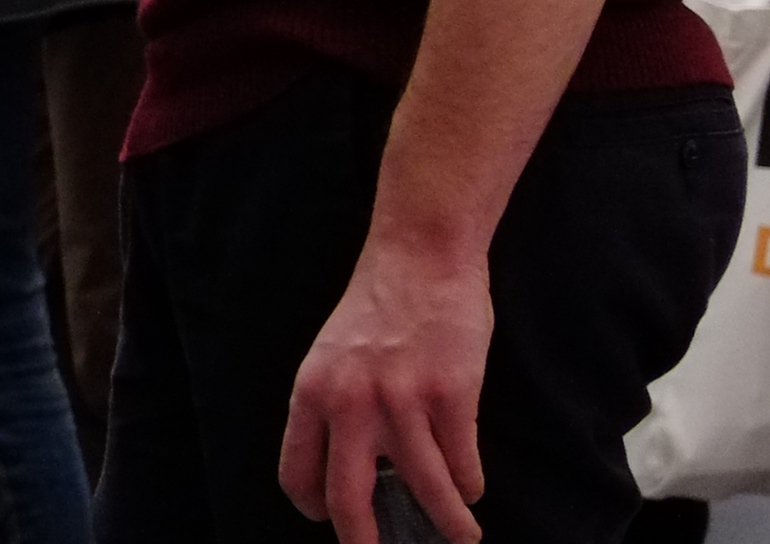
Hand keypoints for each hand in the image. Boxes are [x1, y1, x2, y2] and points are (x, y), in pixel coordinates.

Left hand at [278, 228, 492, 543]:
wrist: (420, 254)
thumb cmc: (380, 306)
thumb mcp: (334, 356)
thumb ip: (337, 408)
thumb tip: (356, 471)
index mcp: (311, 392)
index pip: (297, 471)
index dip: (314, 508)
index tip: (330, 521)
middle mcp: (348, 402)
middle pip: (348, 499)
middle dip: (366, 541)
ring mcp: (400, 401)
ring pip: (425, 491)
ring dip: (448, 525)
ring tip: (461, 537)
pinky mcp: (449, 395)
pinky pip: (461, 464)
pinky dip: (469, 484)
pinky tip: (472, 487)